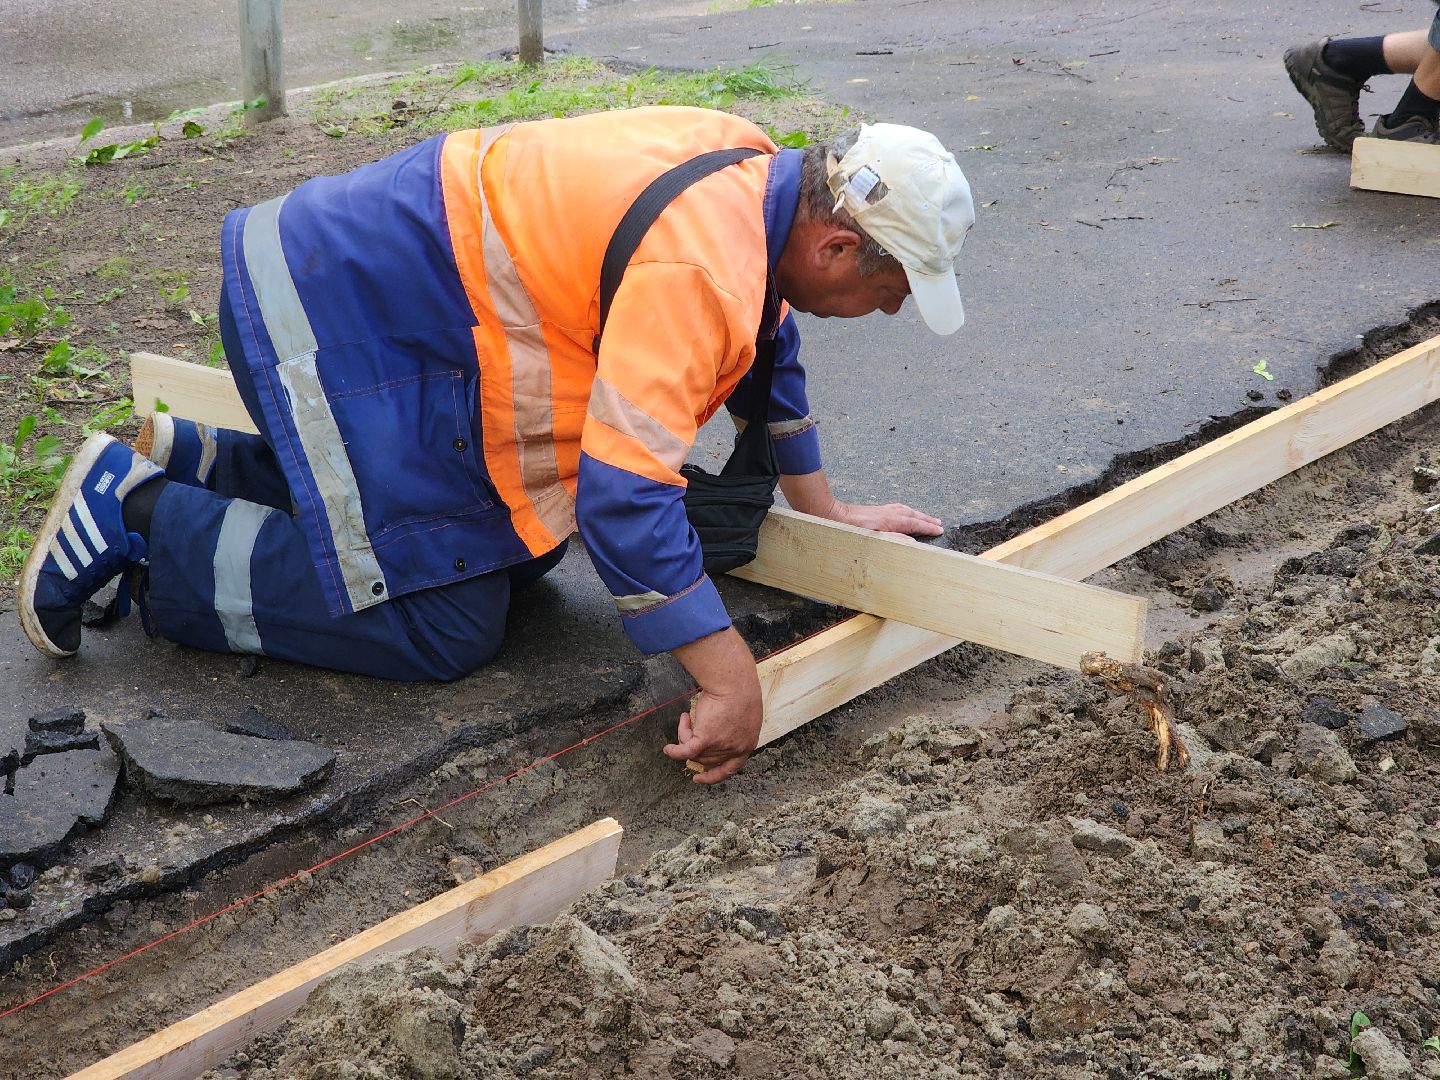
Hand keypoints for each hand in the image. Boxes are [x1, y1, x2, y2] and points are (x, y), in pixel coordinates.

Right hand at [665, 627, 763, 784]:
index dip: (715, 775)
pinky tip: (667, 749)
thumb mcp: (743, 713)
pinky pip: (685, 750)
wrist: (735, 682)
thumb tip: (719, 728)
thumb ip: (733, 727)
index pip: (731, 767)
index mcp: (747, 743)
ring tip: (685, 718)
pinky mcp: (706, 739)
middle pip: (708, 759)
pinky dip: (675, 751)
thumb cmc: (740, 689)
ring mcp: (721, 746)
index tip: (702, 777)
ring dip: (686, 735)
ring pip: (695, 751)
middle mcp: (735, 749)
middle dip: (696, 746)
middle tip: (689, 728)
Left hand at [826, 498, 942, 540]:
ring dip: (917, 514)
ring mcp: (880, 510)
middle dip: (926, 519)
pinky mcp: (873, 510)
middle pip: (911, 514)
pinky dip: (905, 511)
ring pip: (904, 510)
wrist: (829, 514)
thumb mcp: (870, 539)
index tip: (939, 530)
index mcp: (888, 520)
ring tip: (926, 518)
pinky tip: (902, 514)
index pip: (913, 523)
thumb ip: (893, 540)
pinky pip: (896, 508)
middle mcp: (886, 512)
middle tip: (939, 523)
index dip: (927, 527)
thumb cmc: (846, 529)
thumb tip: (913, 543)